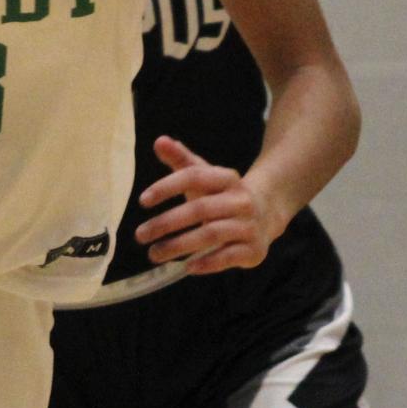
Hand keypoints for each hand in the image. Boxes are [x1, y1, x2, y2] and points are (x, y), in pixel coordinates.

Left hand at [135, 134, 283, 276]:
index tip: (142, 201)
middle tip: (140, 235)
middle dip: (166, 223)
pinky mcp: (253, 249)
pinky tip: (187, 267)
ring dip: (179, 245)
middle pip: (200, 209)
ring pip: (211, 234)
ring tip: (154, 254)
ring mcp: (249, 225)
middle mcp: (240, 200)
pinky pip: (228, 256)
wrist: (266, 215)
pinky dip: (207, 263)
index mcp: (227, 178)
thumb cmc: (223, 196)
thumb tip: (159, 141)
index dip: (168, 187)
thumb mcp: (205, 177)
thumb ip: (181, 160)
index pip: (195, 177)